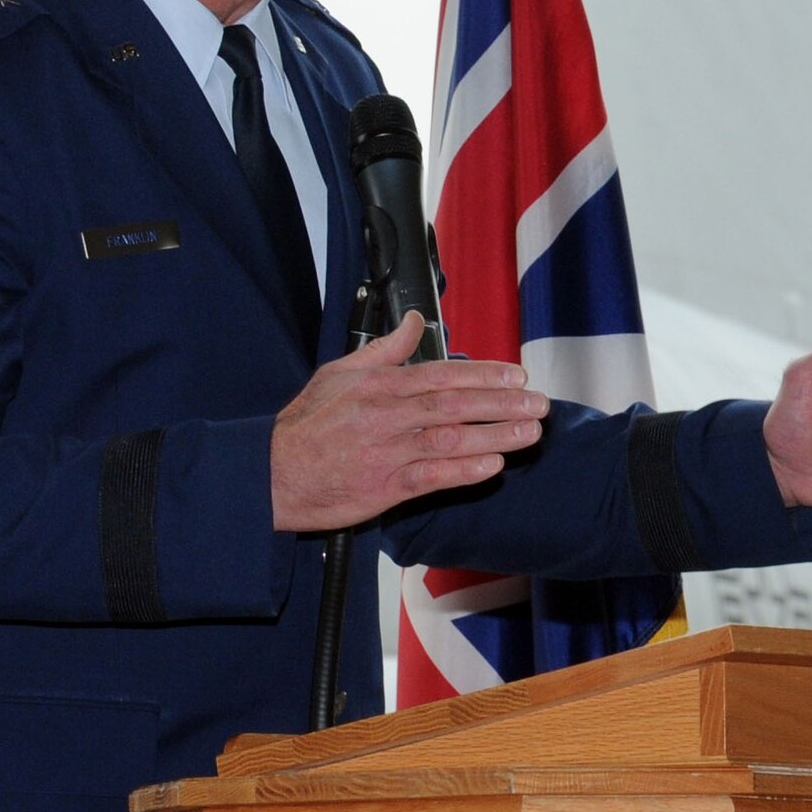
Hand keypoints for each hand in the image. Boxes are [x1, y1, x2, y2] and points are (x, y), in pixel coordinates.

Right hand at [270, 311, 548, 530]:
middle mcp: (387, 416)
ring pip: (450, 439)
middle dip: (502, 403)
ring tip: (530, 434)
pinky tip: (493, 466)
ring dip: (495, 436)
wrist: (272, 475)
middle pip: (455, 405)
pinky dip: (463, 472)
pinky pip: (431, 477)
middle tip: (539, 403)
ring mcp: (387, 453)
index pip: (442, 374)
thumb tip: (414, 322)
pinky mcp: (384, 489)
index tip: (517, 375)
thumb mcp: (340, 373)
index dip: (484, 373)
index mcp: (379, 386)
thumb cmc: (306, 425)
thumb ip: (385, 350)